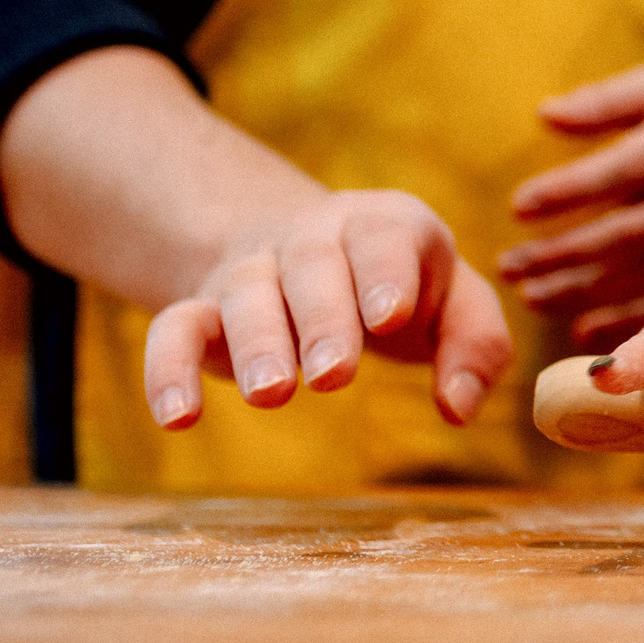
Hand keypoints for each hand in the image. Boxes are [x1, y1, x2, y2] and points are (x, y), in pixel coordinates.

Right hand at [140, 190, 511, 431]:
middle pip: (312, 266)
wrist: (314, 255)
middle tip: (334, 376)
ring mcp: (254, 268)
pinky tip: (178, 417)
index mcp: (385, 225)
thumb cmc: (405, 289)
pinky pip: (175, 328)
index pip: (385, 238)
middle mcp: (315, 236)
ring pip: (246, 292)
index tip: (388, 319)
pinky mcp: (204, 307)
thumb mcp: (457, 305)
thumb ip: (475, 348)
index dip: (385, 274)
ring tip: (271, 394)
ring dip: (257, 343)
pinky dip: (168, 368)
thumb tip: (459, 407)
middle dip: (323, 319)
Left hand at [499, 63, 643, 350]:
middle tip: (508, 266)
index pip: (621, 173)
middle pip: (629, 233)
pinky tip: (583, 330)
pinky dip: (629, 320)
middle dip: (565, 253)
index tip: (516, 207)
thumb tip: (543, 114)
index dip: (568, 191)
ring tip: (530, 297)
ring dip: (585, 291)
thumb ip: (606, 102)